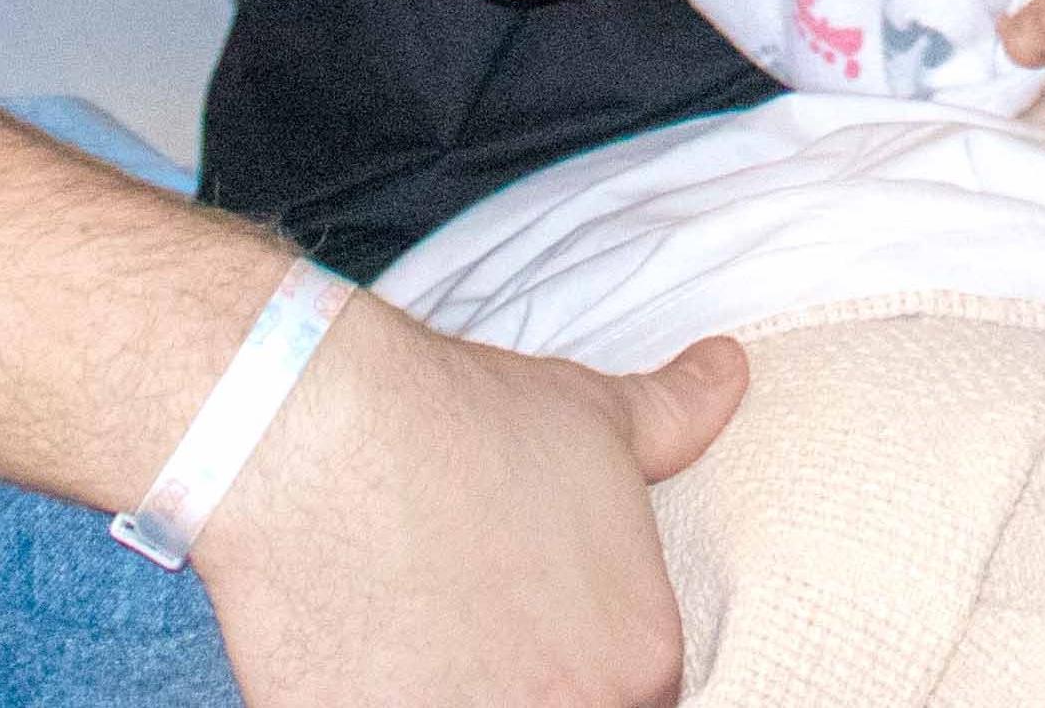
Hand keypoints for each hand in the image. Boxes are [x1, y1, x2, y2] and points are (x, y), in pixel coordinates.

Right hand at [193, 293, 746, 707]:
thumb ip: (679, 415)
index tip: (525, 623)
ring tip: (413, 635)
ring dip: (450, 689)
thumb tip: (729, 369)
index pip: (634, 692)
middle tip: (464, 626)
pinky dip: (380, 697)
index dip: (575, 657)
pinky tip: (362, 652)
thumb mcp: (594, 414)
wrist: (315, 431)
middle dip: (514, 680)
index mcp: (642, 662)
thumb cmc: (458, 422)